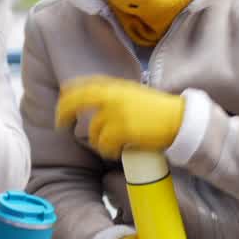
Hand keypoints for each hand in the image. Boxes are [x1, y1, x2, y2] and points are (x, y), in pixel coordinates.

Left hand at [55, 76, 185, 158]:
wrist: (178, 120)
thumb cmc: (158, 111)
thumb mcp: (133, 96)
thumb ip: (114, 98)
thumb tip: (93, 108)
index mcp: (115, 86)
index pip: (83, 85)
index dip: (68, 95)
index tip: (61, 103)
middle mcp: (112, 95)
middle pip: (77, 101)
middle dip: (64, 113)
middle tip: (60, 125)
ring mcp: (116, 112)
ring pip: (93, 131)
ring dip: (98, 142)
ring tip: (111, 146)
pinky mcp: (123, 129)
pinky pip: (104, 144)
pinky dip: (109, 151)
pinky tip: (117, 152)